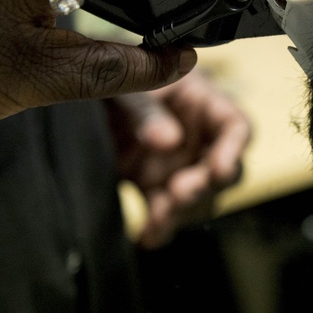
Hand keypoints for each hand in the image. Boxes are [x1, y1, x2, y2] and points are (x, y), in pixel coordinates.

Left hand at [108, 73, 249, 248]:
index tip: (219, 169)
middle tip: (179, 193)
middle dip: (206, 187)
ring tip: (158, 218)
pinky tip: (147, 237)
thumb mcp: (125, 85)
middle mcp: (197, 136)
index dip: (234, 149)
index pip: (235, 126)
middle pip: (224, 171)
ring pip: (199, 198)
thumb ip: (145, 109)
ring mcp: (177, 164)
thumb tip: (169, 142)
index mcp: (201, 102)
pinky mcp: (153, 185)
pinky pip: (164, 212)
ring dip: (183, 212)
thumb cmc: (111, 75)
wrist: (78, 90)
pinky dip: (159, 227)